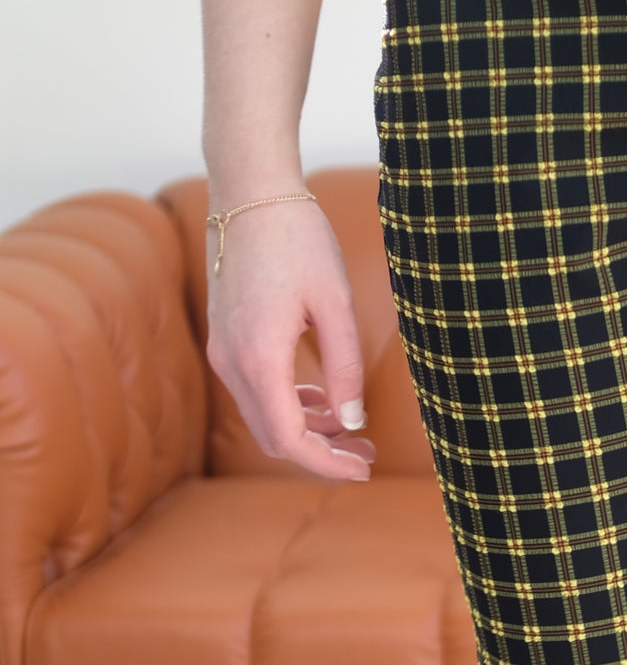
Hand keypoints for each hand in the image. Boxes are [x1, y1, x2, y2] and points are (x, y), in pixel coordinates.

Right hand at [204, 190, 375, 480]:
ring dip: (305, 430)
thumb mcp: (334, 304)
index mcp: (259, 358)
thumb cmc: (297, 239)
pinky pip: (255, 391)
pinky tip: (321, 399)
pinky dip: (288, 405)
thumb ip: (345, 368)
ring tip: (352, 430)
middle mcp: (231, 362)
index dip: (326, 465)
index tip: (362, 470)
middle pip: (273, 437)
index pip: (289, 439)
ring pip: (263, 416)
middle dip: (320, 453)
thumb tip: (352, 421)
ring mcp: (222, 352)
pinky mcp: (225, 340)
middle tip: (366, 453)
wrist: (250, 193)